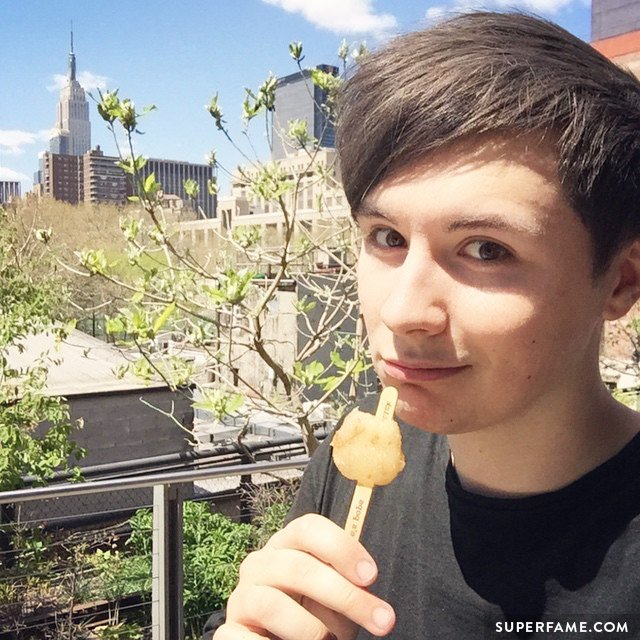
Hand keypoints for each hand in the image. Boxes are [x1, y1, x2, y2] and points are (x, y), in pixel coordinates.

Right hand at [213, 513, 395, 639]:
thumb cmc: (313, 614)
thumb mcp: (334, 596)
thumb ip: (348, 586)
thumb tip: (370, 599)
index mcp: (287, 545)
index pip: (308, 528)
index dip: (341, 547)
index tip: (371, 576)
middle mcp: (260, 563)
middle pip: (297, 566)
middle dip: (345, 596)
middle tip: (383, 622)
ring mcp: (241, 596)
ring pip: (272, 603)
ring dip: (311, 629)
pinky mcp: (228, 631)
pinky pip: (242, 639)